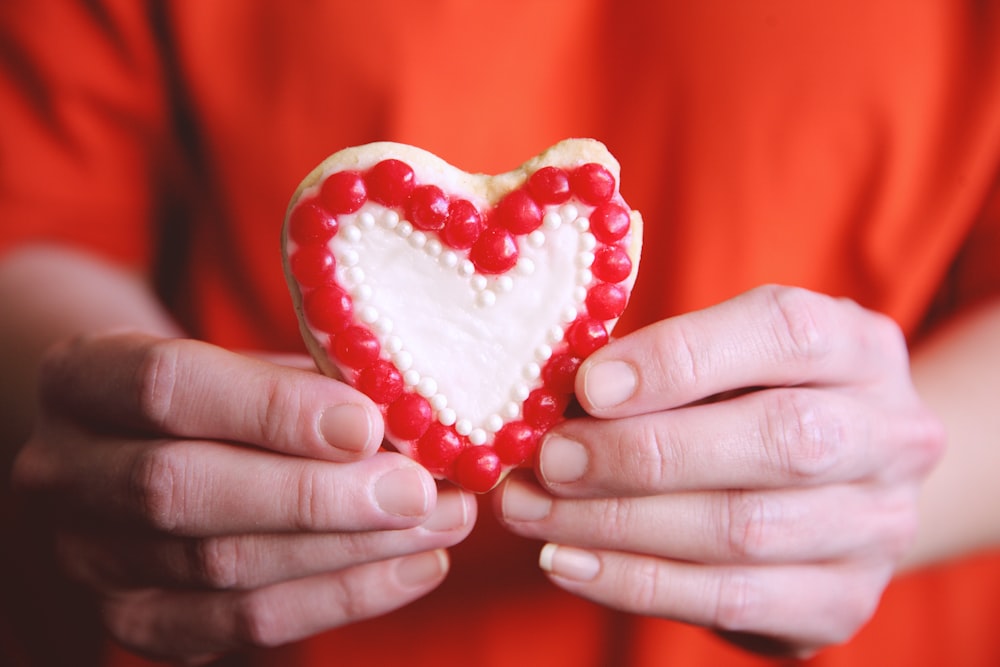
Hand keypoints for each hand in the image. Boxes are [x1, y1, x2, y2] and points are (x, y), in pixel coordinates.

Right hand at [11, 333, 475, 663]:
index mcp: (84, 378)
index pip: (168, 388)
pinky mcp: (138, 619)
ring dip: (351, 551)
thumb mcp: (250, 361)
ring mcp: (93, 557)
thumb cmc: (217, 391)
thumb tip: (411, 423)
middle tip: (418, 491)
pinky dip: (342, 597)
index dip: (272, 409)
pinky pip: (243, 624)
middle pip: (185, 489)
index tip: (367, 423)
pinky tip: (415, 567)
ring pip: (222, 567)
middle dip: (318, 496)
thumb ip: (312, 384)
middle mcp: (66, 470)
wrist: (144, 446)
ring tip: (442, 523)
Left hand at [496, 285, 943, 656]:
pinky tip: (567, 561)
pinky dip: (634, 582)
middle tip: (550, 460)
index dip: (680, 359)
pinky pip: (730, 599)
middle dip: (642, 454)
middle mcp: (891, 435)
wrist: (840, 486)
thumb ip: (664, 364)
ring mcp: (878, 527)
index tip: (589, 385)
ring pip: (744, 530)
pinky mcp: (841, 602)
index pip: (784, 334)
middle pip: (777, 440)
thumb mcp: (729, 357)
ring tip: (532, 512)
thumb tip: (558, 396)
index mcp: (859, 348)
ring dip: (617, 524)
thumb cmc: (757, 400)